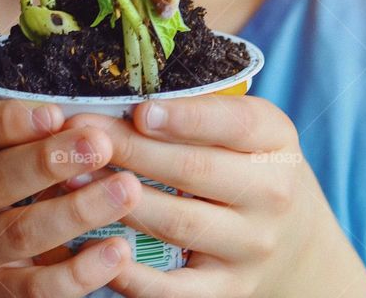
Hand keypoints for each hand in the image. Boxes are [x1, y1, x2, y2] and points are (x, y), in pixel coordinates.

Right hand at [0, 99, 142, 297]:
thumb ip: (24, 134)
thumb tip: (94, 111)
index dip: (11, 122)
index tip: (57, 112)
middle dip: (49, 160)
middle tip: (100, 144)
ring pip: (22, 233)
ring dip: (78, 210)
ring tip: (128, 188)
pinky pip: (38, 287)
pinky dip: (80, 271)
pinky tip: (118, 250)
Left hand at [63, 96, 365, 297]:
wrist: (292, 237)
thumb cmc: (245, 163)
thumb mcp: (242, 125)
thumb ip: (197, 107)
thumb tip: (118, 88)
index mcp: (275, 139)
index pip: (233, 123)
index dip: (185, 118)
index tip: (139, 110)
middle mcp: (271, 194)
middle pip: (194, 170)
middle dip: (130, 150)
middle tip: (80, 135)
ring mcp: (251, 246)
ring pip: (178, 223)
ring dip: (119, 201)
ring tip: (72, 179)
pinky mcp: (228, 289)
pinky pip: (176, 288)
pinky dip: (135, 275)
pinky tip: (95, 250)